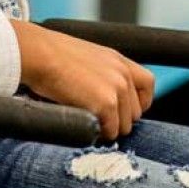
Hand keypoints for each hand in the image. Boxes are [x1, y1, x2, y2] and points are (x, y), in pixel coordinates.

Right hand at [10, 21, 153, 139]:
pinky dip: (98, 133)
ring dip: (107, 129)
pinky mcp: (107, 104)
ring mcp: (117, 89)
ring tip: (86, 119)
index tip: (122, 111)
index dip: (137, 102)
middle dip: (118, 120)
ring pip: (124, 126)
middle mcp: (123, 73)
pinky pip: (110, 132)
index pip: (148, 85)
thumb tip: (103, 99)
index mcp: (119, 60)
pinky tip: (82, 122)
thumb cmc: (52, 56)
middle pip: (136, 113)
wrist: (40, 54)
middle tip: (96, 119)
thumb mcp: (87, 58)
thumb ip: (102, 74)